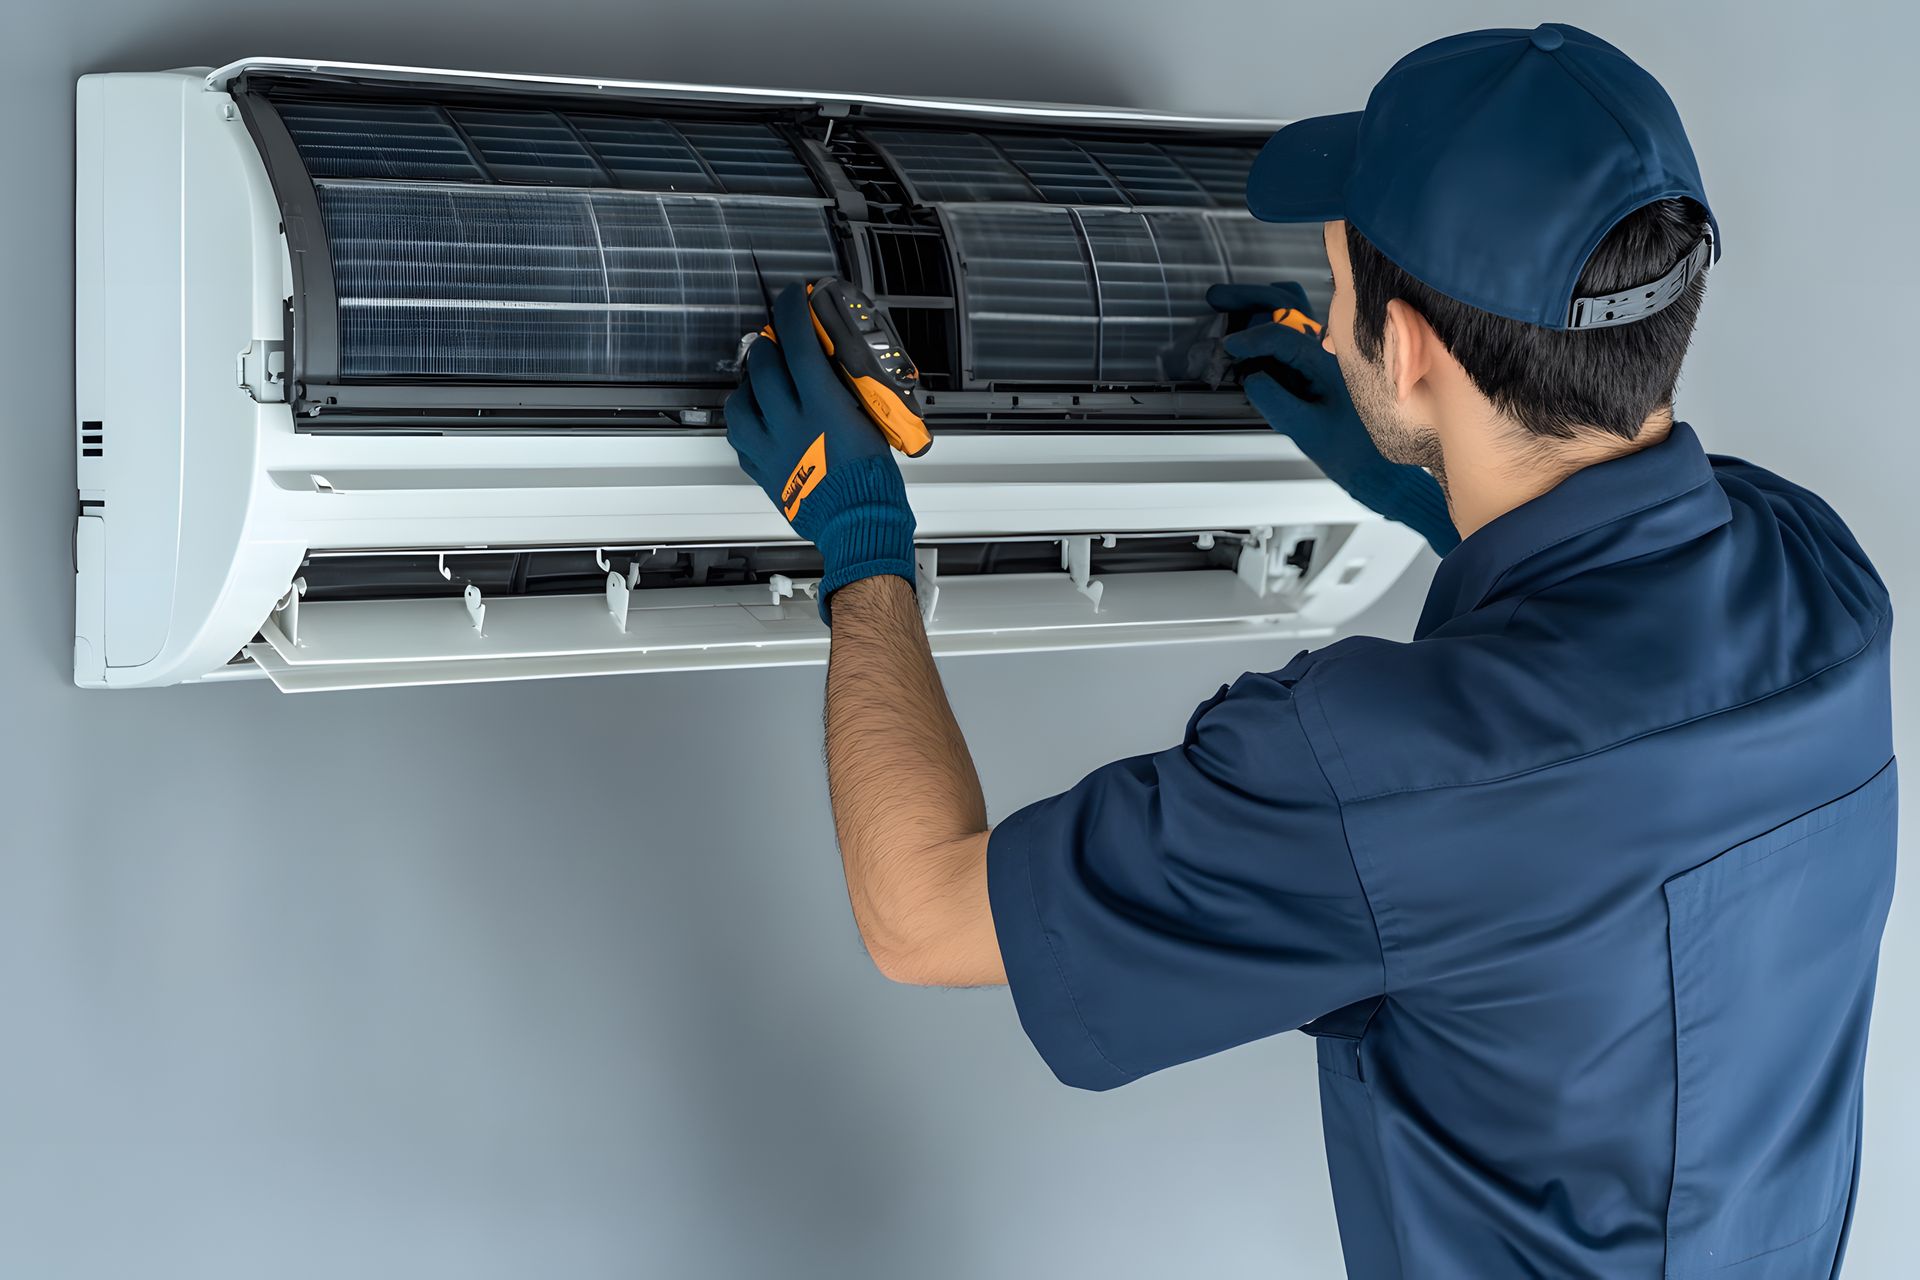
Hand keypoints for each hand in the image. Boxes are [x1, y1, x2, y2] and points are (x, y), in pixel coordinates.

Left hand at [726, 283, 918, 618]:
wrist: (859, 525)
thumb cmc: (873, 483)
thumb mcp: (872, 421)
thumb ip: (848, 388)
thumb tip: (837, 363)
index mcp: (822, 408)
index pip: (797, 344)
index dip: (792, 312)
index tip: (792, 297)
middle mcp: (789, 424)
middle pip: (763, 366)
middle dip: (771, 345)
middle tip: (783, 340)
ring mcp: (770, 448)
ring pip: (740, 400)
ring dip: (751, 383)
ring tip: (766, 381)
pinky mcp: (762, 470)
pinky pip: (740, 436)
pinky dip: (747, 420)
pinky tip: (760, 418)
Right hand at [1206, 282, 1458, 556]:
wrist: (1381, 467)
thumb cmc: (1353, 452)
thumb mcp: (1305, 430)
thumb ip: (1274, 400)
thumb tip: (1250, 376)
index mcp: (1328, 360)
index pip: (1280, 334)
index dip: (1247, 339)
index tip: (1227, 346)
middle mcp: (1331, 348)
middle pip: (1288, 303)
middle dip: (1250, 298)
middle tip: (1218, 299)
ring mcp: (1329, 351)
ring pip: (1294, 311)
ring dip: (1261, 306)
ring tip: (1230, 308)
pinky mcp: (1325, 362)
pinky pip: (1296, 332)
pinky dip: (1271, 326)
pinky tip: (1251, 337)